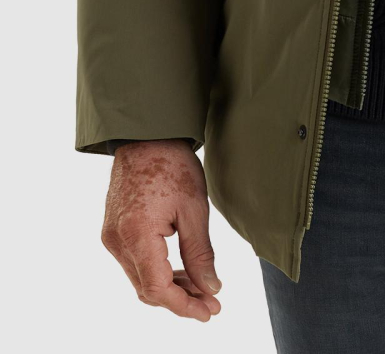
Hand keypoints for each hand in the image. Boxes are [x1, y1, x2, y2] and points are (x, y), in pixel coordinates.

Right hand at [101, 139, 222, 320]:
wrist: (146, 135)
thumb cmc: (172, 163)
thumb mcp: (194, 208)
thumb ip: (200, 253)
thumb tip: (211, 289)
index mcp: (136, 235)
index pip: (158, 289)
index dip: (184, 306)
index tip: (209, 312)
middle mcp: (116, 241)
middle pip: (147, 289)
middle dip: (180, 300)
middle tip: (212, 303)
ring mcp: (111, 237)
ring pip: (140, 279)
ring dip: (169, 287)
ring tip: (201, 289)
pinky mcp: (112, 231)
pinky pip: (134, 264)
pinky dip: (157, 271)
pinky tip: (180, 271)